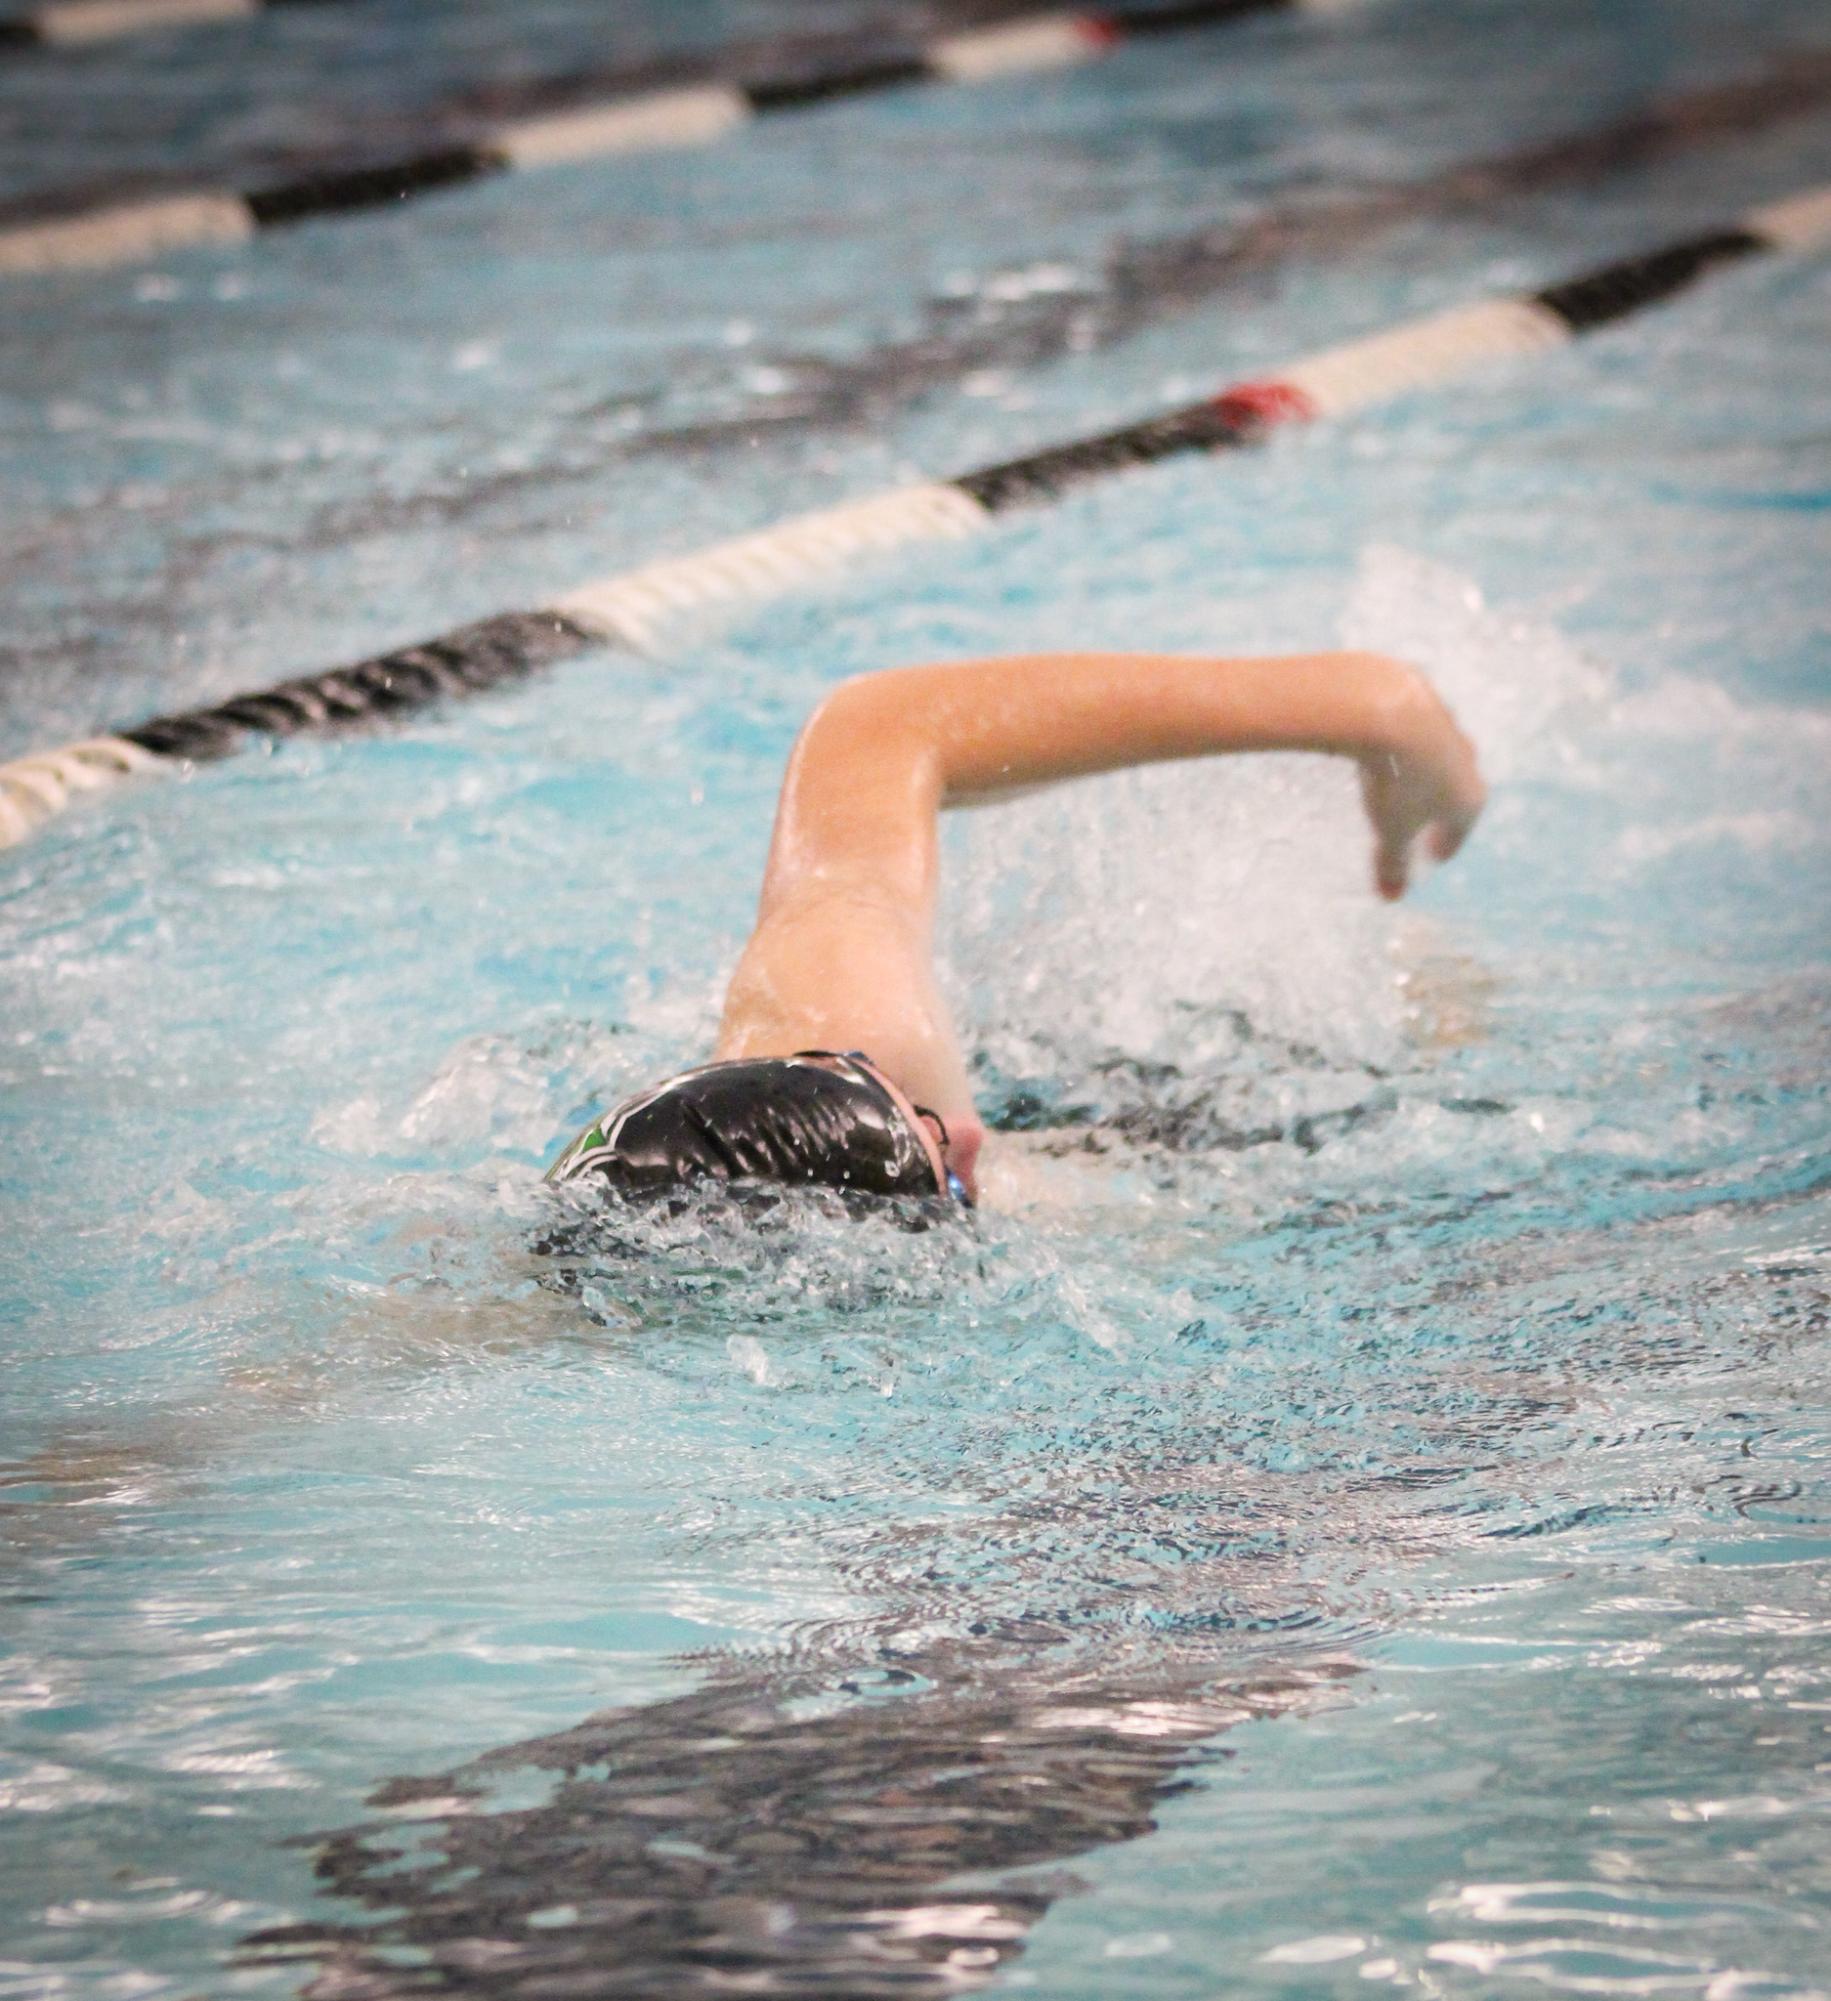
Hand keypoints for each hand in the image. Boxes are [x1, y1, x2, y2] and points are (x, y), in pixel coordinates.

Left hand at [1356, 669, 1484, 899]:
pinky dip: (1404, 741)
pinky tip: (1385, 742)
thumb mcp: (1390, 830)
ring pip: (1439, 757)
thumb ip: (1393, 864)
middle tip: (1429, 821)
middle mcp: (1467, 762)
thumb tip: (1391, 898)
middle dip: (1443, 809)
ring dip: (1426, 772)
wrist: (1387, 707)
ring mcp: (1448, 729)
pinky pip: (1415, 729)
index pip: (1461, 829)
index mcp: (1468, 798)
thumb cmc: (1394, 780)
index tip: (1436, 855)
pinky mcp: (1424, 700)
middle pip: (1457, 791)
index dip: (1448, 844)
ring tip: (1407, 781)